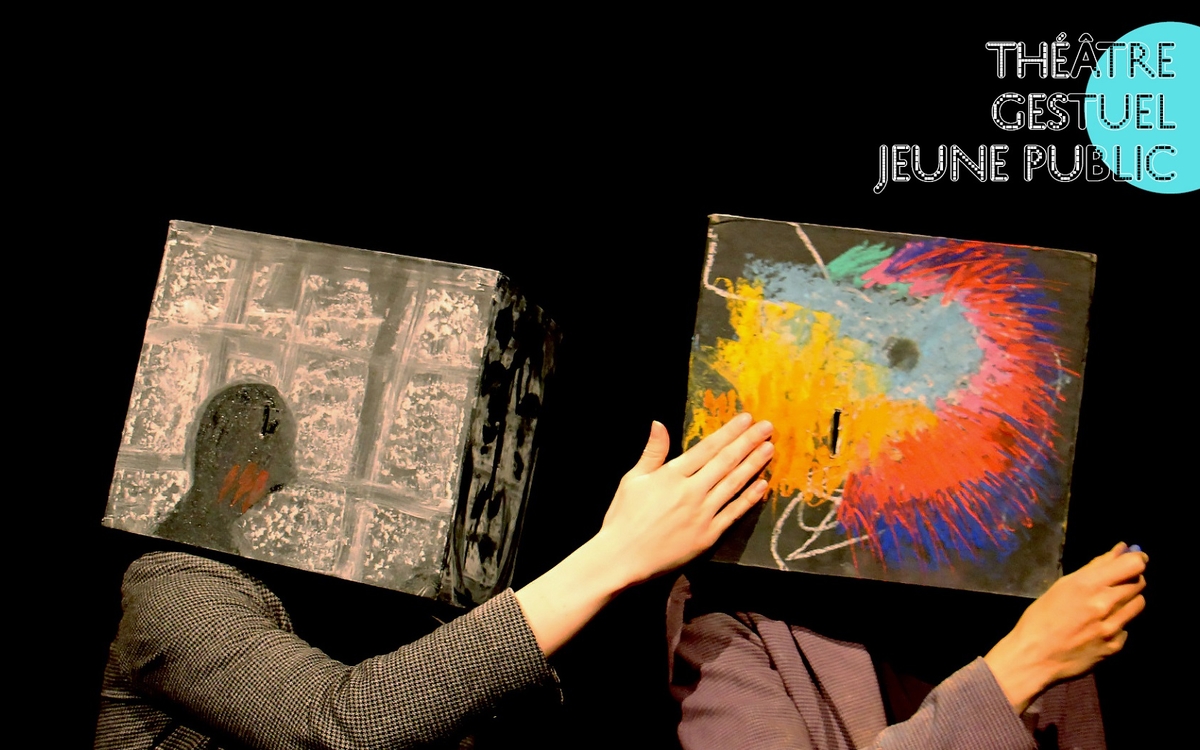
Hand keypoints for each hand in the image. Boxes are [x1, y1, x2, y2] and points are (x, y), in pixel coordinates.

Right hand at [514, 414, 771, 656]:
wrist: (623, 558)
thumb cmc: (624, 518)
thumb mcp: (633, 479)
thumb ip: (652, 451)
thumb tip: (659, 423)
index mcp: (672, 475)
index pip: (707, 448)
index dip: (728, 432)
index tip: (746, 418)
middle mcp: (691, 491)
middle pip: (726, 462)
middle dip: (748, 442)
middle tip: (767, 427)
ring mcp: (702, 514)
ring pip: (734, 484)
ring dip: (754, 465)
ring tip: (770, 449)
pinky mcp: (708, 535)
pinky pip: (733, 513)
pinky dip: (749, 498)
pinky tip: (762, 485)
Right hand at [985, 542, 1146, 712]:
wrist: (1034, 657)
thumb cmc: (1040, 617)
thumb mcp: (1062, 586)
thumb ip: (1094, 568)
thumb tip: (1121, 550)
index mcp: (1088, 585)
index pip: (1133, 565)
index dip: (1137, 559)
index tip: (1135, 559)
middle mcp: (1105, 604)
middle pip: (1139, 583)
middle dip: (1131, 578)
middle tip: (1116, 582)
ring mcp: (1113, 627)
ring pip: (1138, 604)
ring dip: (1128, 599)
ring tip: (1109, 604)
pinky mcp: (1116, 646)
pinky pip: (1127, 627)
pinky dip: (1118, 623)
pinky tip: (1099, 627)